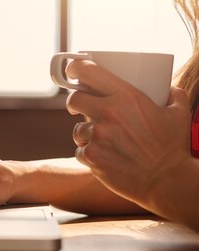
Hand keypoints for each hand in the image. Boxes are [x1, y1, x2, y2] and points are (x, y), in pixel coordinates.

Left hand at [65, 59, 191, 207]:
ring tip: (105, 141)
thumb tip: (169, 88)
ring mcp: (97, 135)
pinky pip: (80, 150)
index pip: (89, 72)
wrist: (166, 181)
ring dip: (86, 133)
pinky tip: (106, 157)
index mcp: (126, 97)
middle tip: (82, 108)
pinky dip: (89, 154)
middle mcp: (108, 113)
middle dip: (76, 103)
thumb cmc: (172, 148)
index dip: (76, 69)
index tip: (73, 71)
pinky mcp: (91, 156)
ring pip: (77, 129)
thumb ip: (174, 95)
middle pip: (74, 99)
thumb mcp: (178, 115)